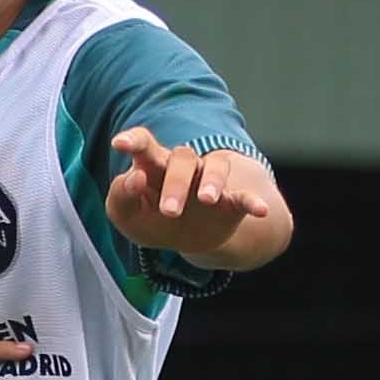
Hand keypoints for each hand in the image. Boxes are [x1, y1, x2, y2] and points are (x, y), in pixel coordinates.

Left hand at [104, 128, 283, 261]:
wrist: (189, 238)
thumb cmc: (151, 218)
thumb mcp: (126, 216)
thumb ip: (120, 197)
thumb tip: (135, 178)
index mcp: (154, 166)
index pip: (145, 145)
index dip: (133, 141)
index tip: (119, 143)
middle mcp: (184, 167)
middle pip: (182, 158)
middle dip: (176, 184)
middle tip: (169, 212)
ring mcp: (209, 182)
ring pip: (215, 166)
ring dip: (212, 182)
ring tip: (208, 200)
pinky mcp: (231, 202)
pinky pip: (244, 196)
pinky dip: (253, 202)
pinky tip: (260, 211)